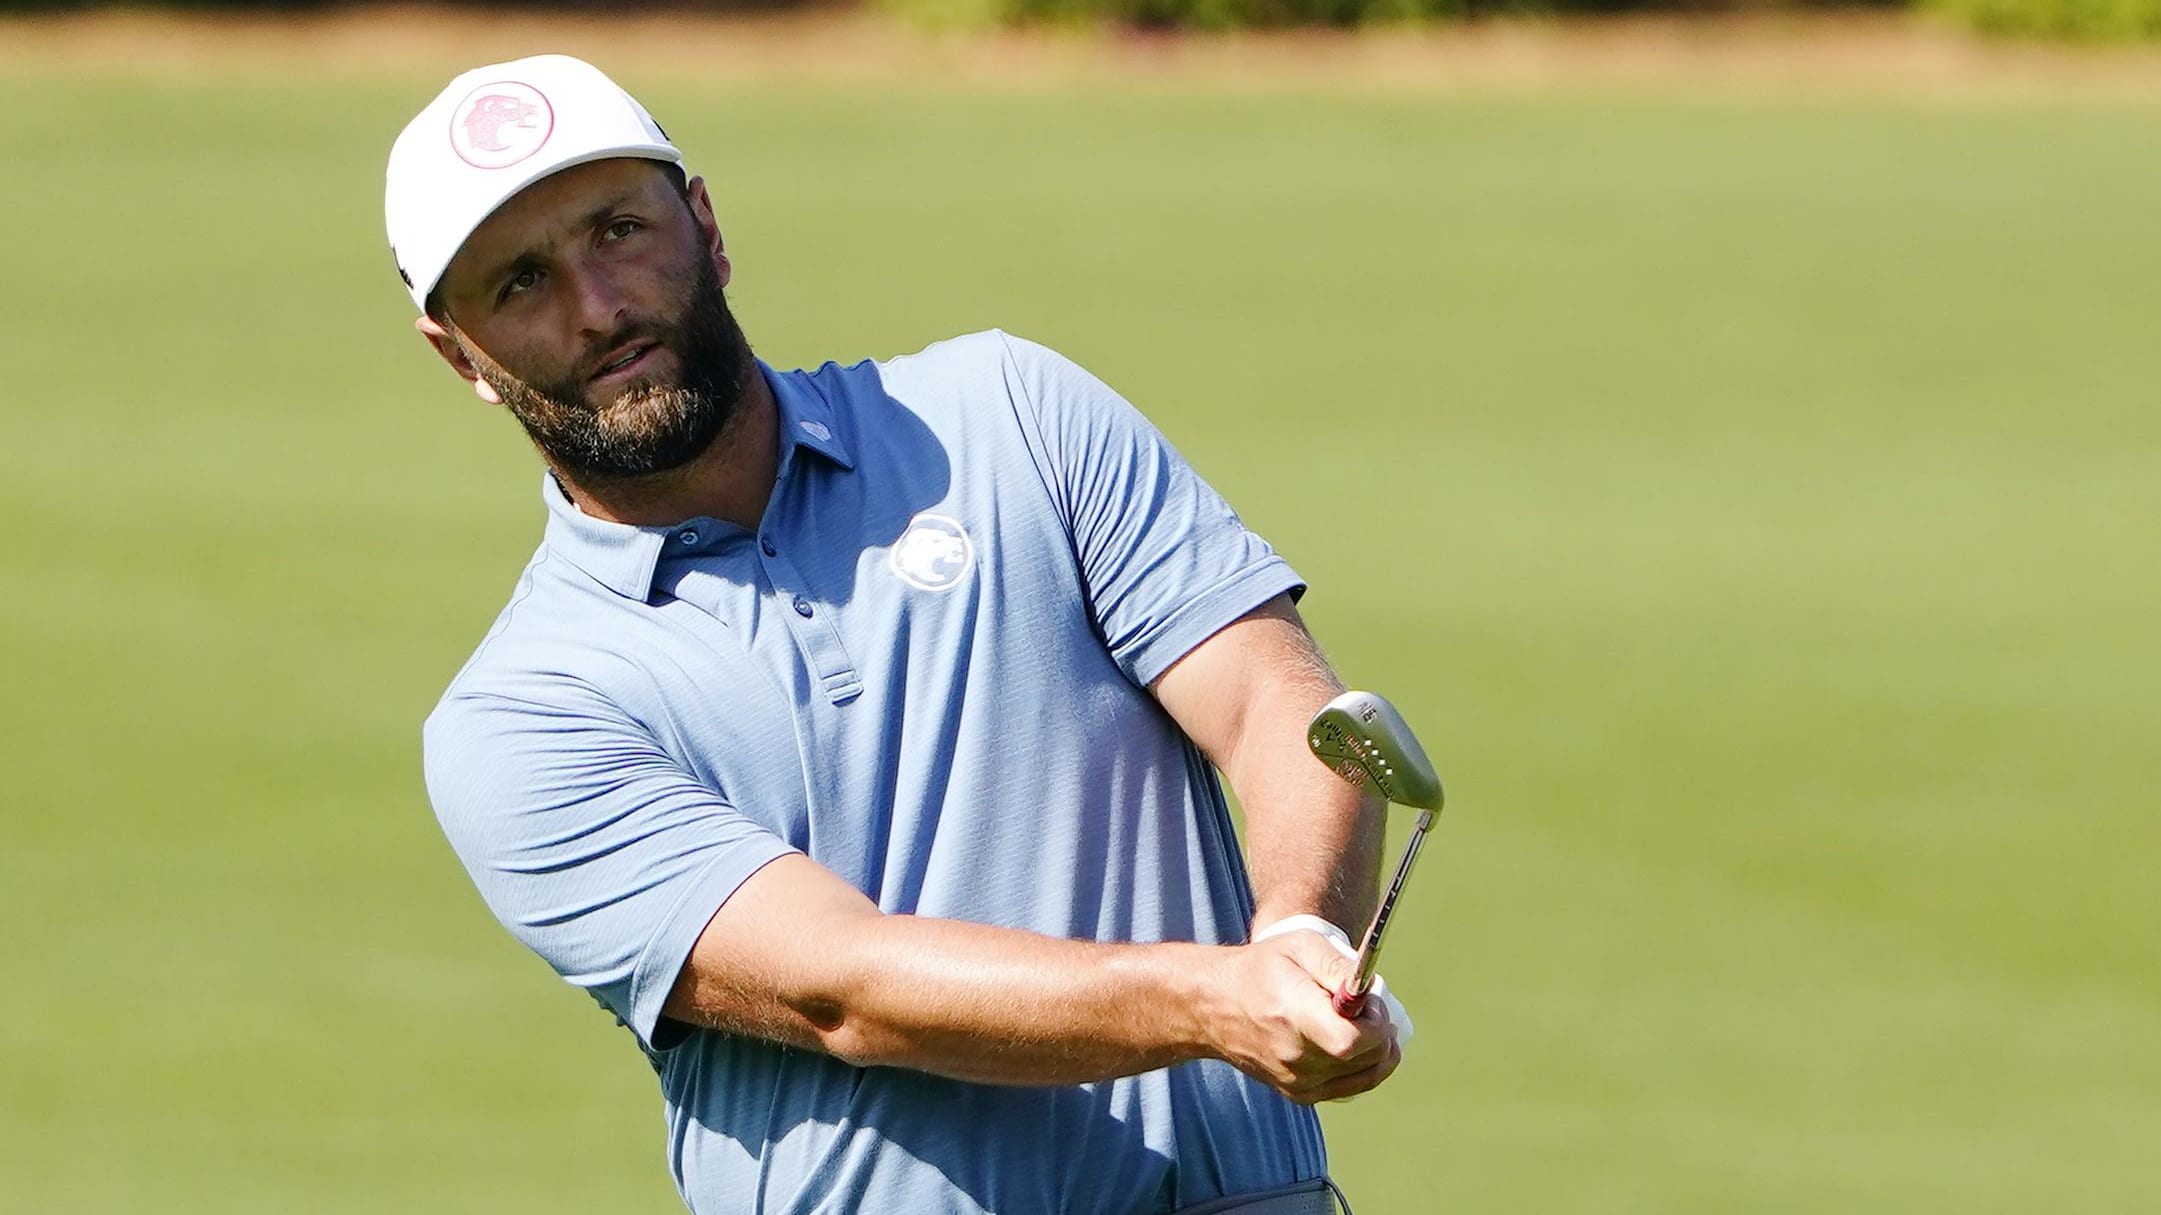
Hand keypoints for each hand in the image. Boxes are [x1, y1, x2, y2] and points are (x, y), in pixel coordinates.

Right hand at [1203, 930, 1401, 1103]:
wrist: (1215, 1007)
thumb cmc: (1260, 970)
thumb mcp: (1299, 946)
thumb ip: (1338, 964)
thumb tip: (1370, 988)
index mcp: (1294, 1018)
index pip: (1352, 1041)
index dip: (1376, 1023)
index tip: (1371, 1001)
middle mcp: (1294, 1058)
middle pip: (1366, 1059)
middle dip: (1381, 1032)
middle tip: (1367, 1007)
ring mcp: (1297, 1082)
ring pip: (1365, 1075)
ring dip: (1376, 1049)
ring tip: (1359, 1022)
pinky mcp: (1299, 1094)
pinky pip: (1350, 1086)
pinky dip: (1361, 1065)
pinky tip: (1349, 1041)